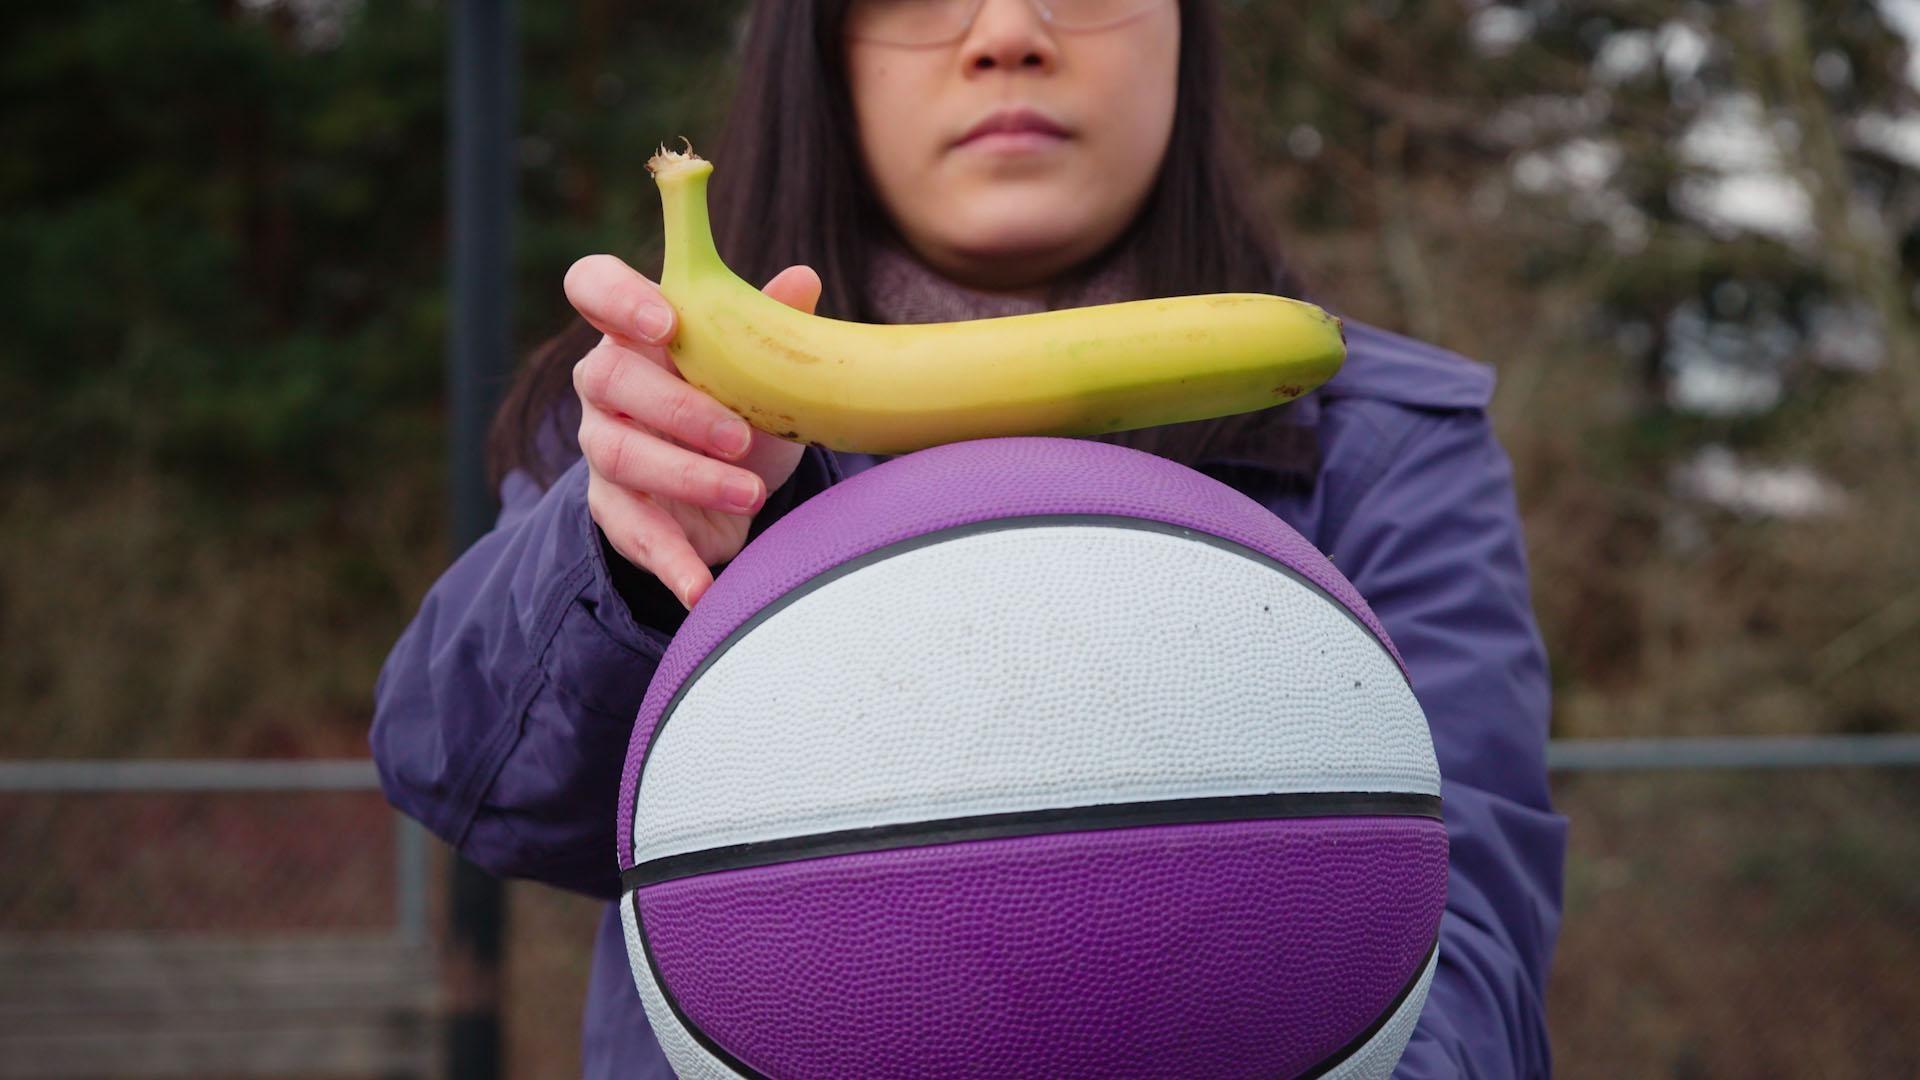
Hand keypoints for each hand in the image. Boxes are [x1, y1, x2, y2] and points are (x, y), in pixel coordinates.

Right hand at [565, 253, 819, 609]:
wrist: (735, 489)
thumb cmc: (741, 406)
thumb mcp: (762, 369)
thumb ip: (770, 325)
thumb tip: (802, 280)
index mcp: (636, 331)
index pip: (592, 286)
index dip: (617, 298)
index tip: (665, 323)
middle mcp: (607, 384)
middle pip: (608, 379)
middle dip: (678, 408)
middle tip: (740, 436)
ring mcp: (604, 447)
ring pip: (623, 456)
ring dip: (690, 478)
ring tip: (751, 495)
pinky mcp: (615, 510)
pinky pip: (634, 536)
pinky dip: (673, 565)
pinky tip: (703, 590)